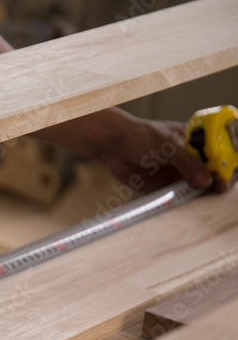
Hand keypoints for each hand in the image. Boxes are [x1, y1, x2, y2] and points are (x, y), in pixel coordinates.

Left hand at [97, 117, 229, 193]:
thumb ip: (186, 161)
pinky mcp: (168, 187)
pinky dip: (190, 201)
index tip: (227, 172)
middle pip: (216, 171)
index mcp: (197, 141)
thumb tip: (205, 181)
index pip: (222, 151)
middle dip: (222, 179)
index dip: (229, 161)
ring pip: (202, 186)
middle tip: (221, 187)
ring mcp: (181, 173)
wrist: (113, 147)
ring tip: (210, 196)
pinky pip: (184, 196)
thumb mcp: (166, 144)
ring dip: (208, 193)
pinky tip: (193, 203)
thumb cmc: (140, 137)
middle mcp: (193, 158)